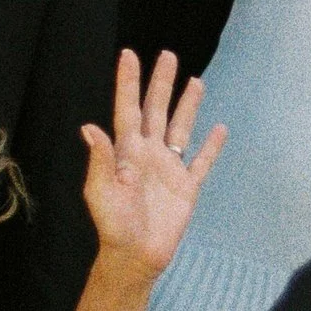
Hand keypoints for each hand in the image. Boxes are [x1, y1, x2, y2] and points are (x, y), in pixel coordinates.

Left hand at [80, 48, 224, 281]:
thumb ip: (101, 160)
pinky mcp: (187, 187)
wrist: (136, 255)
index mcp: (127, 151)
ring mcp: (169, 168)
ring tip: (196, 81)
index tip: (129, 55)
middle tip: (167, 55)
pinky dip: (212, 146)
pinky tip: (220, 129)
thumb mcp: (101, 192)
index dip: (128, 83)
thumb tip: (90, 128)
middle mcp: (148, 154)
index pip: (128, 109)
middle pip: (156, 110)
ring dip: (188, 105)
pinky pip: (201, 161)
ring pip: (181, 128)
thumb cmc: (113, 225)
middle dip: (161, 83)